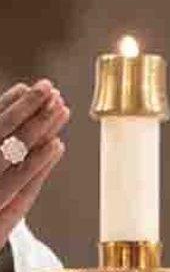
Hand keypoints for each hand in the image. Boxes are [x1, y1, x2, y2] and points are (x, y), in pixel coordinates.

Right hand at [0, 81, 69, 250]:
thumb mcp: (6, 185)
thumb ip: (5, 144)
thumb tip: (29, 129)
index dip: (7, 105)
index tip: (25, 86)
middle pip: (0, 133)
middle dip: (25, 108)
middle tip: (48, 87)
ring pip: (12, 153)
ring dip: (38, 128)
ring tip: (61, 109)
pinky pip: (20, 184)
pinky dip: (39, 162)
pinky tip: (57, 145)